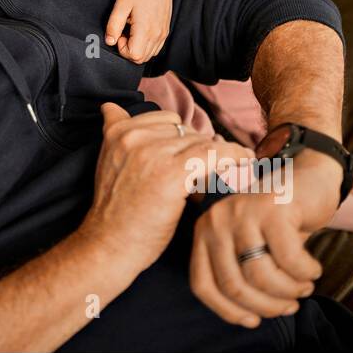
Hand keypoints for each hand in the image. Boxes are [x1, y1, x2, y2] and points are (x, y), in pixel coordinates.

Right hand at [79, 102, 230, 275]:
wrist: (108, 246)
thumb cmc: (116, 211)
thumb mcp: (108, 161)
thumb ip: (115, 131)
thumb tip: (110, 106)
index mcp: (119, 131)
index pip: (169, 121)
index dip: (187, 140)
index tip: (201, 156)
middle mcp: (134, 136)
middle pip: (188, 132)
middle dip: (203, 152)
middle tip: (216, 173)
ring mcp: (151, 153)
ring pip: (203, 142)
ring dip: (221, 157)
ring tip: (233, 172)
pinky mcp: (170, 174)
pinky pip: (213, 154)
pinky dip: (234, 157)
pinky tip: (244, 166)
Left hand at [105, 0, 174, 63]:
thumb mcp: (121, 6)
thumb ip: (113, 25)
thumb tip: (110, 42)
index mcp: (145, 30)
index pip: (134, 55)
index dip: (123, 49)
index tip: (120, 34)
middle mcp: (157, 35)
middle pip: (141, 59)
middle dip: (128, 50)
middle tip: (124, 32)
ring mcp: (163, 35)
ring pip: (148, 56)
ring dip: (137, 49)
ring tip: (132, 31)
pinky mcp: (165, 32)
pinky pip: (155, 49)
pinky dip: (145, 46)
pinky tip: (140, 32)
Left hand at [188, 176, 325, 329]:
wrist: (308, 178)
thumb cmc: (279, 222)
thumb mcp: (250, 246)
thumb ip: (239, 272)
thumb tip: (247, 317)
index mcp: (205, 232)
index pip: (203, 285)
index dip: (228, 311)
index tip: (252, 321)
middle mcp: (216, 219)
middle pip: (233, 285)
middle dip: (266, 306)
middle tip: (290, 306)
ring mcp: (242, 212)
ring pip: (261, 276)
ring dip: (289, 291)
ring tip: (303, 287)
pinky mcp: (272, 207)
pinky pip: (290, 260)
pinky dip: (306, 272)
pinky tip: (313, 268)